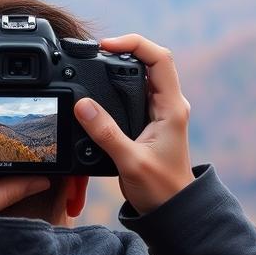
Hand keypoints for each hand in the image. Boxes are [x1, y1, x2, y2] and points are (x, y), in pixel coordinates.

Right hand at [73, 34, 193, 213]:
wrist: (173, 211)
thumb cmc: (160, 189)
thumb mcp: (129, 161)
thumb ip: (105, 133)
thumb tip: (82, 105)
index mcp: (172, 108)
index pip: (160, 58)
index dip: (134, 43)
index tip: (106, 46)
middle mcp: (170, 105)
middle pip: (151, 60)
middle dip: (124, 49)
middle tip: (96, 52)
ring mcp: (162, 112)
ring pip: (143, 75)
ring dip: (122, 65)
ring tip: (96, 63)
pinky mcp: (152, 121)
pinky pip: (136, 92)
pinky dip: (119, 84)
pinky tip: (102, 88)